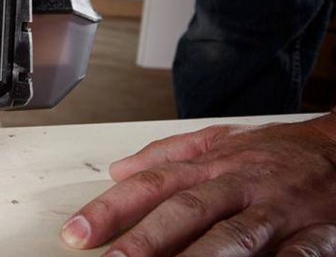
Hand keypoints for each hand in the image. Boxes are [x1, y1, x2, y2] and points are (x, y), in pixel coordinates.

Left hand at [61, 112, 335, 255]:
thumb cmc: (277, 151)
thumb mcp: (220, 141)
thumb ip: (167, 155)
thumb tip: (117, 169)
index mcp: (211, 166)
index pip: (150, 185)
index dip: (110, 210)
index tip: (76, 234)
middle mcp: (238, 184)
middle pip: (184, 210)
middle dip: (145, 240)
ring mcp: (278, 210)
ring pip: (233, 234)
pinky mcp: (319, 233)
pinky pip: (296, 255)